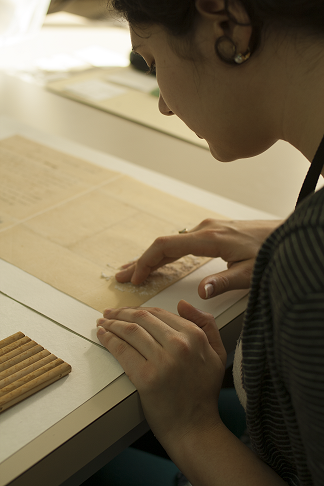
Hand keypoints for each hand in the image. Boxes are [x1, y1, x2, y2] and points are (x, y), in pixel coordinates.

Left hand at [97, 300, 225, 446]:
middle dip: (121, 313)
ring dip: (112, 323)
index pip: (160, 313)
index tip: (127, 310)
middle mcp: (179, 344)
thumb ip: (206, 324)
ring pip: (130, 331)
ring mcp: (162, 361)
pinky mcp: (146, 377)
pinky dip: (108, 339)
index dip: (139, 309)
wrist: (195, 428)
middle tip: (109, 313)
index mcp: (195, 336)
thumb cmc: (203, 392)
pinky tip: (102, 335)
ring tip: (102, 323)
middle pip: (142, 318)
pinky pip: (122, 350)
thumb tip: (182, 304)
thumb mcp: (216, 352)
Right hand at [116, 219, 281, 297]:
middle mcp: (203, 230)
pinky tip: (160, 262)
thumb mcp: (249, 271)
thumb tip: (200, 293)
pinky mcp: (210, 232)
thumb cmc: (268, 252)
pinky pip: (180, 242)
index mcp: (208, 238)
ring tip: (134, 271)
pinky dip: (165, 254)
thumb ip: (224, 281)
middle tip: (121, 276)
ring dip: (152, 258)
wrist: (283, 234)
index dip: (146, 261)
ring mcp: (206, 229)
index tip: (134, 278)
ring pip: (170, 243)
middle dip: (141, 261)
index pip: (166, 246)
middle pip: (163, 244)